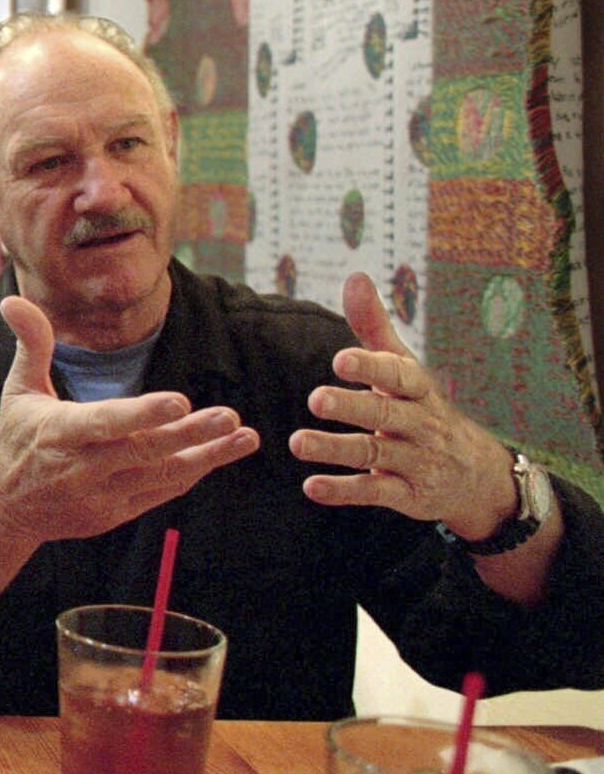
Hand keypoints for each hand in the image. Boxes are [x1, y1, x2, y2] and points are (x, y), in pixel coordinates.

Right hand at [0, 295, 259, 544]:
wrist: (5, 508)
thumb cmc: (17, 439)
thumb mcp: (17, 390)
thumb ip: (31, 345)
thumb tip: (12, 301)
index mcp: (59, 433)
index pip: (105, 423)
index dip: (142, 414)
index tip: (179, 401)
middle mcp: (82, 468)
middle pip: (143, 451)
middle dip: (189, 435)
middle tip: (230, 417)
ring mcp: (101, 495)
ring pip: (161, 476)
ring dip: (206, 456)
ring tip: (245, 436)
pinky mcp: (115, 514)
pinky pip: (160, 493)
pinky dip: (190, 474)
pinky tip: (220, 455)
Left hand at [292, 272, 515, 535]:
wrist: (477, 475)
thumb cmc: (423, 408)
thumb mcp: (405, 367)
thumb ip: (374, 327)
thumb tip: (355, 276)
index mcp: (418, 390)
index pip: (399, 375)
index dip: (372, 367)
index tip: (341, 359)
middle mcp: (420, 425)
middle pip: (385, 414)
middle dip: (353, 407)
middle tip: (315, 399)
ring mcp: (417, 462)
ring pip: (375, 455)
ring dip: (335, 449)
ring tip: (297, 443)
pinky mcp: (410, 497)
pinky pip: (376, 493)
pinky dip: (345, 491)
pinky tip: (313, 487)